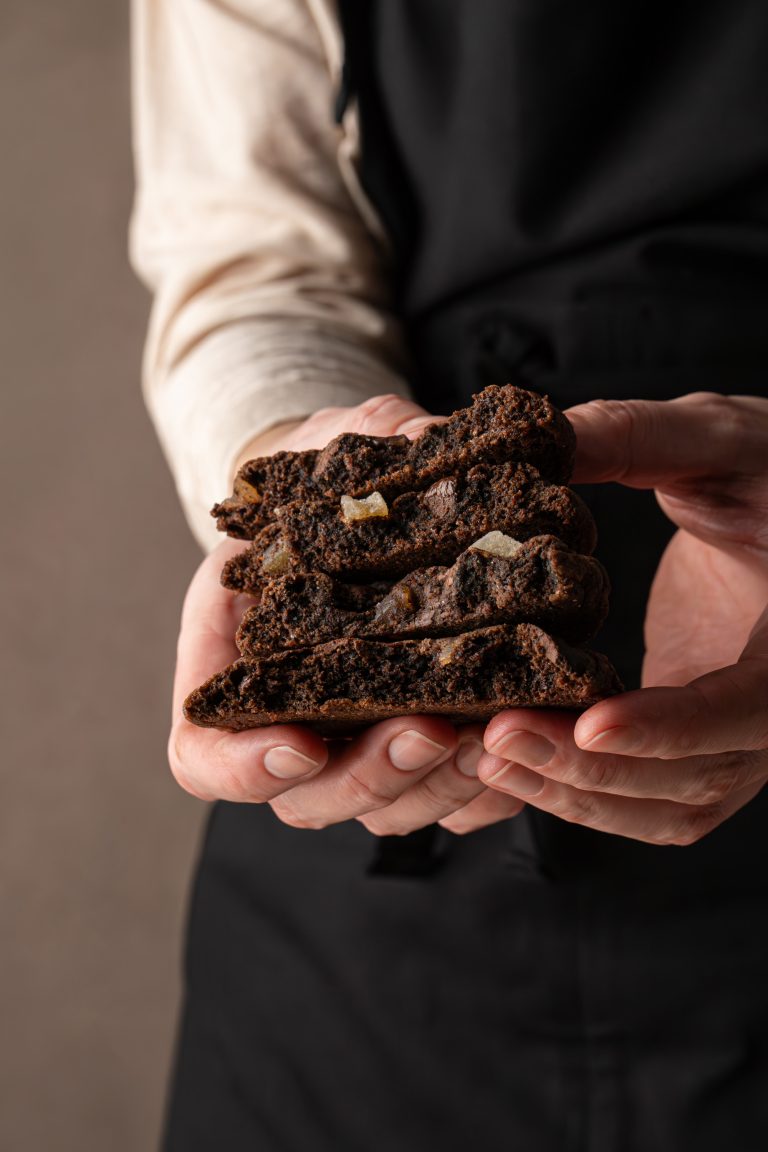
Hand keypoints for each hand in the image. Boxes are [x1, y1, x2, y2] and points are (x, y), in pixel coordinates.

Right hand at [169, 395, 512, 832]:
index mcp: (233, 670)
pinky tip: (525, 744)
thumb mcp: (325, 456)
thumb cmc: (322, 494)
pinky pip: (453, 802)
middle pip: (309, 800)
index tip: (299, 743)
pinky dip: (489, 790)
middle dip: (372, 775)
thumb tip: (420, 438)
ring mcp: (360, 747)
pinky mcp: (427, 751)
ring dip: (440, 787)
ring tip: (493, 734)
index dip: (243, 768)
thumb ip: (355, 449)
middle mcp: (291, 727)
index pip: (206, 757)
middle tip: (429, 728)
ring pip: (389, 811)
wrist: (357, 521)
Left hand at [443, 393, 767, 844]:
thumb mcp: (721, 438)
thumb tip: (538, 438)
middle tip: (496, 734)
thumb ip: (641, 436)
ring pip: (670, 807)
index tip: (591, 722)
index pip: (749, 708)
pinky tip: (515, 763)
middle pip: (696, 777)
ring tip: (487, 753)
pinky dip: (585, 795)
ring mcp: (744, 738)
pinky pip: (652, 800)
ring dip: (577, 793)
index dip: (672, 724)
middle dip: (592, 767)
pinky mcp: (701, 741)